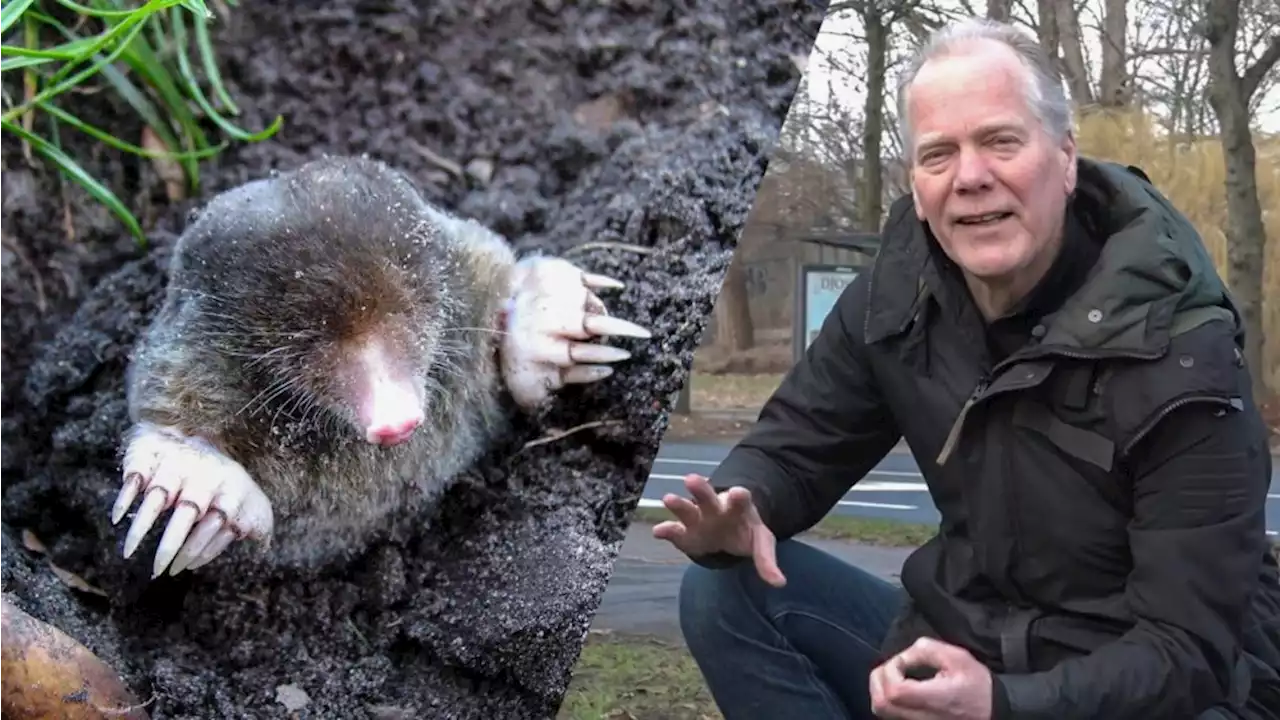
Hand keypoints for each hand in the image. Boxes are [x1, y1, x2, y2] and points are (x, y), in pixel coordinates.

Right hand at [651, 473, 785, 586]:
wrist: (728, 529)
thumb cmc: (745, 531)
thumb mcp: (761, 543)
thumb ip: (767, 560)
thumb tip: (779, 583)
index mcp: (738, 507)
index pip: (740, 500)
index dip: (739, 496)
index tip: (738, 492)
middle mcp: (715, 508)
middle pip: (708, 497)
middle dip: (700, 489)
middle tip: (691, 479)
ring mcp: (698, 518)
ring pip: (687, 509)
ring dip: (678, 505)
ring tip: (668, 499)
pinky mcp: (684, 532)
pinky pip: (674, 531)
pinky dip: (667, 531)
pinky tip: (658, 531)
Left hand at [869, 638, 992, 719]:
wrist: (993, 711)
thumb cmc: (977, 685)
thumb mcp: (957, 658)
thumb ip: (927, 650)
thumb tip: (903, 657)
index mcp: (934, 699)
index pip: (895, 691)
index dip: (891, 671)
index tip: (904, 661)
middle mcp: (921, 717)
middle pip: (881, 704)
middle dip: (878, 679)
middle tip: (893, 666)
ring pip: (882, 712)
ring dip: (880, 689)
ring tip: (894, 675)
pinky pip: (891, 715)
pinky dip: (887, 699)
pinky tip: (898, 687)